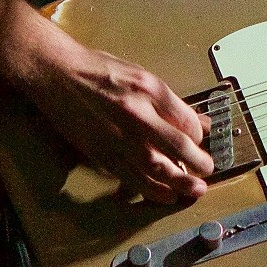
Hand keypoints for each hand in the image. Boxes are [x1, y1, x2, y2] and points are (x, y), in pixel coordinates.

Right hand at [0, 0, 214, 204]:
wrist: (58, 74)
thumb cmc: (100, 70)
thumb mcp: (141, 75)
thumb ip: (168, 101)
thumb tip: (195, 120)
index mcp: (150, 90)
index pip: (186, 122)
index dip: (199, 135)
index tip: (201, 140)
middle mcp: (136, 114)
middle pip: (177, 147)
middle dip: (199, 162)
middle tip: (208, 169)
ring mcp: (118, 136)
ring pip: (156, 168)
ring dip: (180, 182)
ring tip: (195, 189)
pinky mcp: (101, 152)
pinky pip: (131, 177)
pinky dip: (151, 190)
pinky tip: (166, 195)